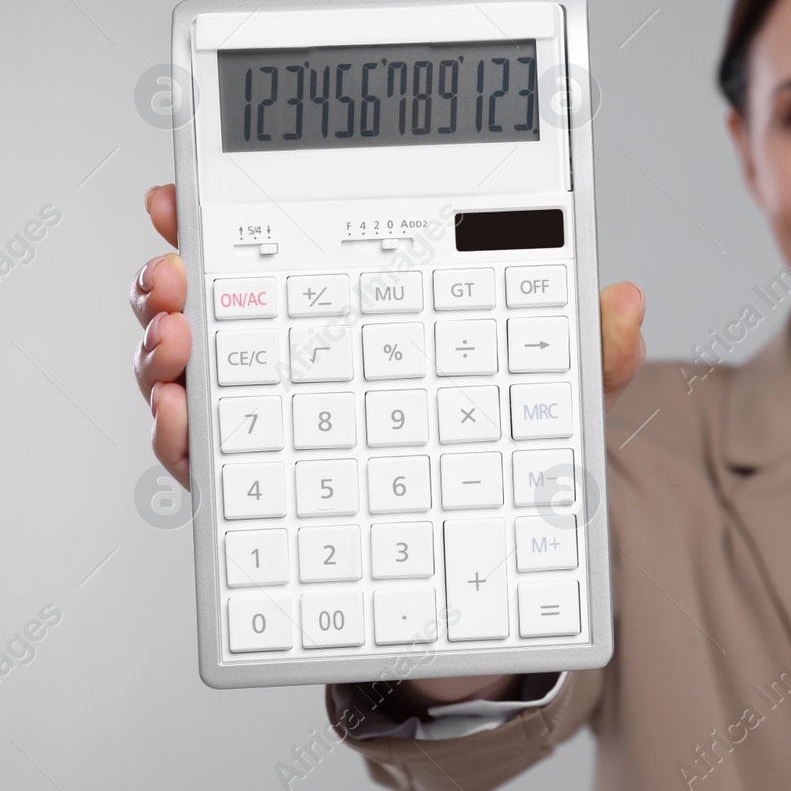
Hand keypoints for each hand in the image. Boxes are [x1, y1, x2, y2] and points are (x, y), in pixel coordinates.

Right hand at [130, 183, 646, 708]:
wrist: (498, 593)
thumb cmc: (515, 473)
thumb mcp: (564, 404)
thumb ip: (591, 355)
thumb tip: (625, 302)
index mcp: (368, 326)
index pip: (290, 256)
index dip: (228, 219)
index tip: (187, 197)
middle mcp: (312, 373)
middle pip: (221, 309)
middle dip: (176, 278)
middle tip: (173, 272)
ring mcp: (285, 436)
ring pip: (200, 380)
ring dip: (166, 353)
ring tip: (173, 341)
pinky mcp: (270, 506)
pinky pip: (209, 468)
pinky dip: (180, 439)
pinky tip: (180, 418)